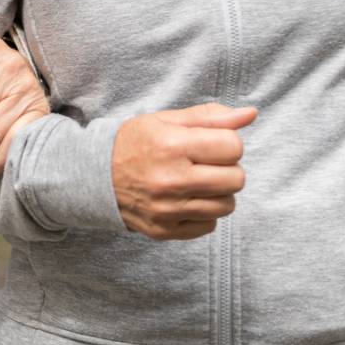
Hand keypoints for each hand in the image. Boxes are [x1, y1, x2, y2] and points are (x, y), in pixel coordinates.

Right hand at [112, 103, 256, 239]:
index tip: (209, 142)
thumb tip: (251, 114)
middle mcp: (171, 180)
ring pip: (227, 205)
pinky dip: (203, 212)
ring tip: (196, 181)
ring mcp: (168, 209)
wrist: (93, 176)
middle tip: (205, 163)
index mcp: (172, 145)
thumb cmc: (134, 143)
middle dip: (227, 168)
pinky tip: (186, 199)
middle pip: (236, 179)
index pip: (234, 147)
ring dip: (218, 192)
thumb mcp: (167, 120)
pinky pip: (209, 225)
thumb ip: (210, 117)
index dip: (226, 142)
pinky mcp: (165, 230)